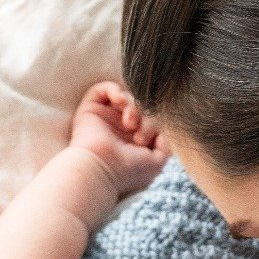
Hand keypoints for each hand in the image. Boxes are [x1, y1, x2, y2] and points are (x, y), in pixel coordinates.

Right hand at [69, 81, 167, 196]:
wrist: (101, 169)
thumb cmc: (128, 170)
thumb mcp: (157, 162)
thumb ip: (166, 145)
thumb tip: (165, 131)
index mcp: (134, 140)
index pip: (151, 119)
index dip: (156, 124)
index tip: (151, 140)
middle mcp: (120, 128)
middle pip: (142, 107)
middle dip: (147, 118)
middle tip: (140, 137)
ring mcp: (107, 118)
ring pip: (128, 98)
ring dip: (133, 107)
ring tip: (130, 124)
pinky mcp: (92, 108)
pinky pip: (107, 89)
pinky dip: (116, 91)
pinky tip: (120, 102)